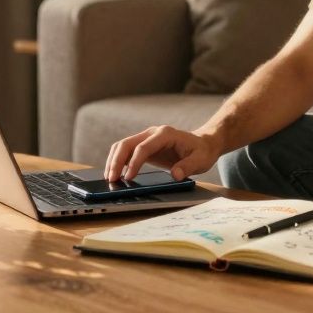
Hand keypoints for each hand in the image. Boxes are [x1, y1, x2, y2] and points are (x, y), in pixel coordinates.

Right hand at [104, 125, 222, 181]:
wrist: (203, 143)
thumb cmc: (202, 151)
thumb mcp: (201, 160)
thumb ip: (188, 167)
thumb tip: (175, 175)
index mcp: (165, 134)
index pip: (143, 147)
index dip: (134, 162)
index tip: (128, 177)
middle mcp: (153, 133)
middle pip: (127, 143)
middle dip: (116, 161)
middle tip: (111, 179)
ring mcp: (147, 138)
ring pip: (123, 146)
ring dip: (113, 160)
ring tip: (109, 178)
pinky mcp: (144, 146)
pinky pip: (126, 151)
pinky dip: (118, 161)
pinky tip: (115, 174)